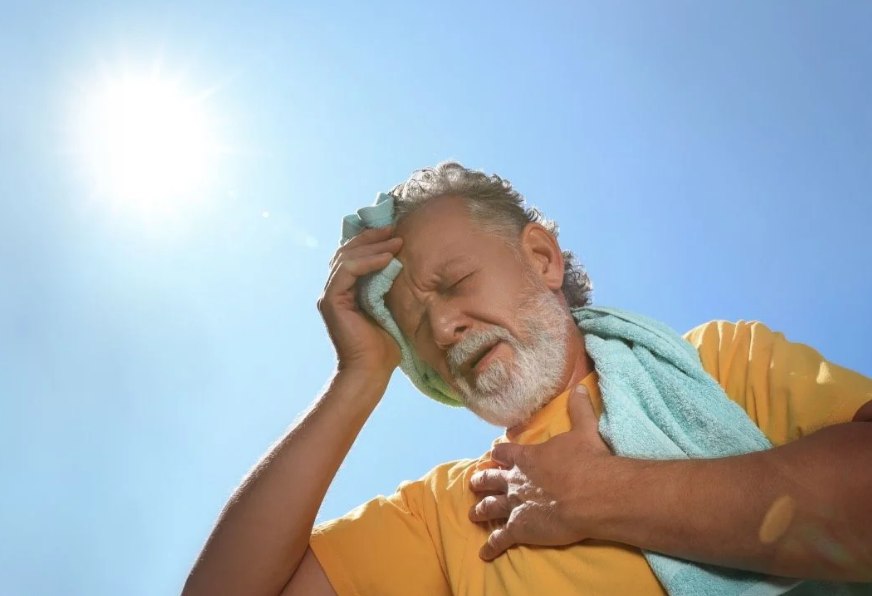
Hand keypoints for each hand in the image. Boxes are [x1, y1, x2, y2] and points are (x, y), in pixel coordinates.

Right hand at [318, 226, 402, 381]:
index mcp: (345, 291)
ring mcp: (330, 295)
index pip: (352, 256)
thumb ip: (388, 286)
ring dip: (373, 246)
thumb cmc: (385, 346)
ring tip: (396, 241)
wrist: (372, 371)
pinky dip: (368, 261)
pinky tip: (387, 258)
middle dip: (371, 237)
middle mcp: (334, 290)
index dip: (371, 240)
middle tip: (394, 228)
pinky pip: (347, 270)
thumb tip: (403, 263)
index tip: (394, 231)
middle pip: (346, 251)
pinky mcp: (332, 301)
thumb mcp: (390, 307)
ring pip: (346, 257)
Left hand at [468, 385, 615, 559]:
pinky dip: (491, 547)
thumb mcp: (584, 430)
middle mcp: (515, 480)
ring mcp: (515, 505)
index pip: (504, 452)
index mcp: (527, 457)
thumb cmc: (588, 461)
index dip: (498, 453)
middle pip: (490, 479)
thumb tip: (581, 388)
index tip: (494, 454)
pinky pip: (500, 540)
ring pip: (490, 508)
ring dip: (480, 511)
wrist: (592, 494)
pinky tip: (484, 553)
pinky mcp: (520, 529)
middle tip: (473, 483)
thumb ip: (579, 409)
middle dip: (481, 481)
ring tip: (472, 514)